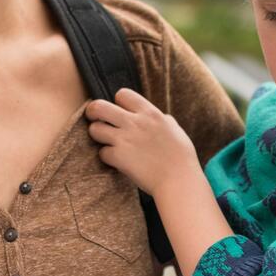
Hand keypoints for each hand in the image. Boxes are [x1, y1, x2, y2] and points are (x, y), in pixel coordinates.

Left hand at [85, 88, 201, 194]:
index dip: (118, 103)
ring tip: (106, 142)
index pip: (122, 94)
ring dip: (98, 136)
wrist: (179, 181)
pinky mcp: (119, 157)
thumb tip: (160, 117)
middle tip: (96, 120)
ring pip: (94, 129)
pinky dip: (108, 158)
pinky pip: (102, 153)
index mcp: (150, 113)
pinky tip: (117, 161)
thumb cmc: (181, 158)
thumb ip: (163, 121)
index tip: (121, 112)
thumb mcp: (176, 130)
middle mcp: (135, 122)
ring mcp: (125, 139)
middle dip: (93, 112)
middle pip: (99, 106)